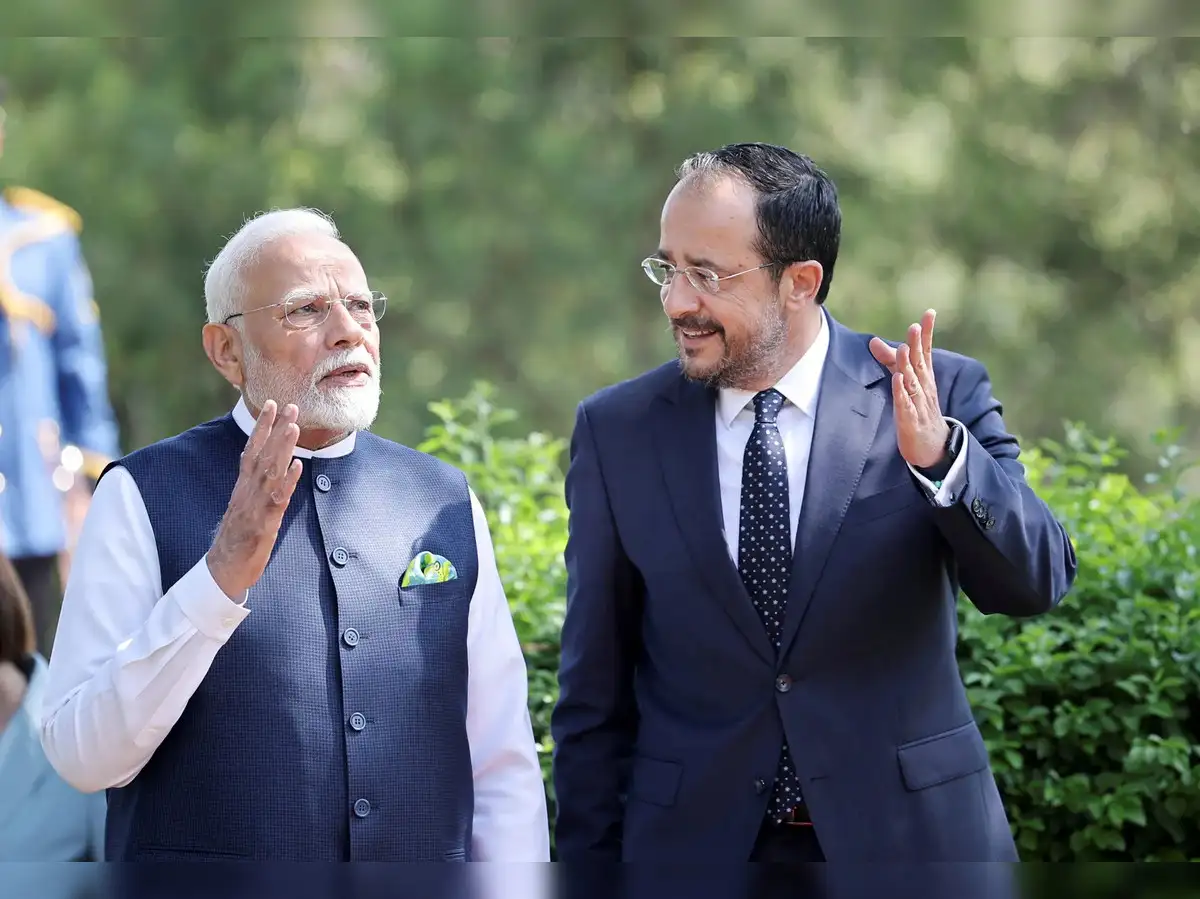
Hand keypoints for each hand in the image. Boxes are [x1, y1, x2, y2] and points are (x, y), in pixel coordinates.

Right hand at [206, 400, 302, 599]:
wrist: (224, 568)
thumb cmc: (236, 538)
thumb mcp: (242, 505)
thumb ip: (249, 483)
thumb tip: (252, 459)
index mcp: (243, 486)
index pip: (251, 449)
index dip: (261, 426)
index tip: (271, 404)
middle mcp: (247, 490)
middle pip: (262, 454)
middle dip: (276, 428)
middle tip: (291, 405)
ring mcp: (255, 505)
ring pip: (270, 471)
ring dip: (282, 448)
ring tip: (294, 426)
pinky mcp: (264, 522)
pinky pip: (277, 498)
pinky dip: (288, 481)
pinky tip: (298, 467)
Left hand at [868, 309, 949, 469]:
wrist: (934, 448)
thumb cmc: (919, 411)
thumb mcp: (905, 383)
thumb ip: (889, 361)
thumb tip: (873, 341)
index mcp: (924, 378)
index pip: (926, 351)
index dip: (927, 333)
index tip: (929, 313)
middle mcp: (924, 388)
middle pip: (920, 363)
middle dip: (918, 345)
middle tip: (915, 326)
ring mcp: (919, 404)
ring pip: (913, 382)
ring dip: (908, 366)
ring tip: (903, 348)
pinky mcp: (911, 421)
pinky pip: (906, 405)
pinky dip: (901, 393)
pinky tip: (897, 381)